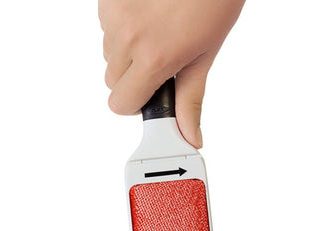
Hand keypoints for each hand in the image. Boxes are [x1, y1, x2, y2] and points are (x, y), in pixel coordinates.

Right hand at [98, 0, 244, 147]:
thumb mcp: (206, 55)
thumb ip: (190, 100)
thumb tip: (188, 136)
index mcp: (154, 57)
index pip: (120, 104)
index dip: (136, 103)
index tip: (150, 93)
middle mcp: (128, 35)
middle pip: (112, 81)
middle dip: (133, 77)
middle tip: (159, 57)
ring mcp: (115, 12)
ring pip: (108, 52)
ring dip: (126, 49)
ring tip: (156, 29)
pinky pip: (105, 23)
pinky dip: (121, 24)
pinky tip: (146, 12)